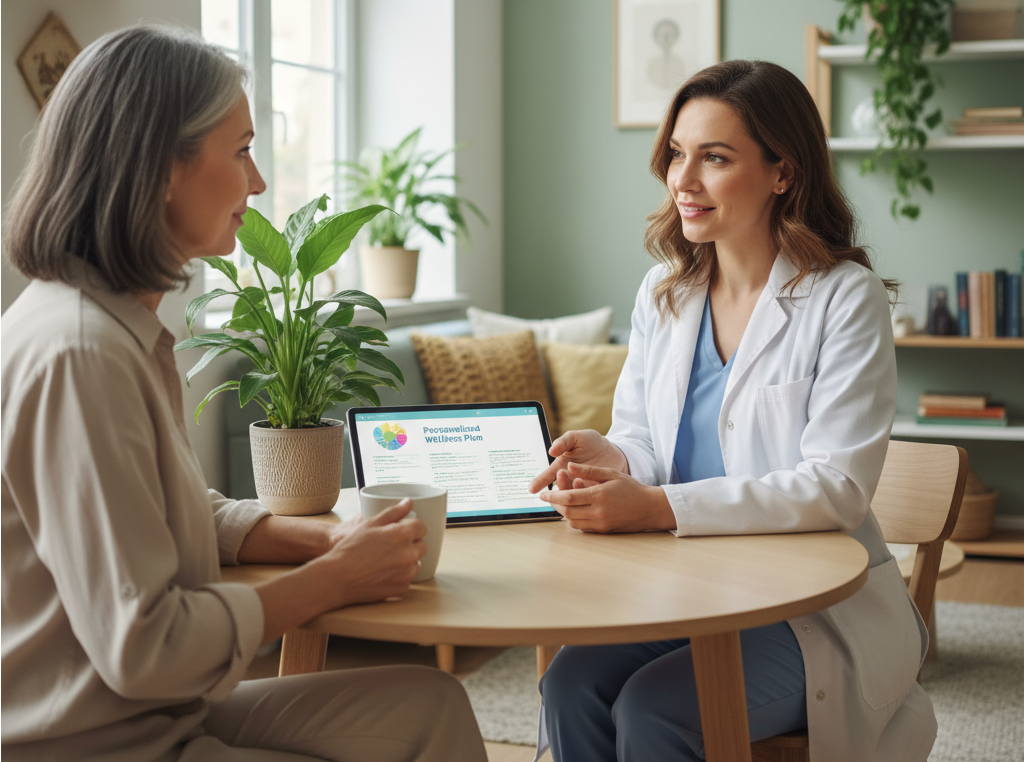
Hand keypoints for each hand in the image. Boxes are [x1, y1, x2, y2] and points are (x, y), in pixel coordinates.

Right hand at [319, 499, 427, 607]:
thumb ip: (393, 512)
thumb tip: (408, 503)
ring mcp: (406, 573)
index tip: (403, 529)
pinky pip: (408, 579)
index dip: (412, 527)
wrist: (337, 578)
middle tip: (393, 544)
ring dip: (407, 559)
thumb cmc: (350, 549)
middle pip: (422, 545)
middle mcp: (409, 554)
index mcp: (402, 535)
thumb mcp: (369, 524)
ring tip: (387, 559)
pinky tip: (384, 572)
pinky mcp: (401, 588)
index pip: (421, 527)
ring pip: (416, 562)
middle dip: (411, 543)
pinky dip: (400, 575)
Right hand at [528, 430, 629, 493]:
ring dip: (573, 489)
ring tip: (577, 480)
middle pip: (559, 488)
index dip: (539, 482)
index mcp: (562, 467)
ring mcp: (582, 487)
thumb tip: (552, 451)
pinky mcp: (596, 492)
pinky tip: (591, 486)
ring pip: (573, 495)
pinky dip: (589, 493)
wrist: (613, 450)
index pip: (548, 476)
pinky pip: (590, 496)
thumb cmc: (591, 442)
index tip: (531, 489)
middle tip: (561, 474)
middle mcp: (569, 480)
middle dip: (559, 484)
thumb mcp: (576, 437)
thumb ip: (563, 442)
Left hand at [538, 462, 675, 532]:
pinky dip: (575, 519)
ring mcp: (601, 523)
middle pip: (567, 512)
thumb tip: (569, 466)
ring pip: (573, 521)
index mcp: (599, 496)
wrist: (650, 508)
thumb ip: (589, 471)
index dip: (553, 497)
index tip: (543, 495)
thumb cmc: (632, 488)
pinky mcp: (603, 531)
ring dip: (564, 512)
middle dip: (556, 505)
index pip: (568, 498)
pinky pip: (582, 527)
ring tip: (564, 501)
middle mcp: (598, 512)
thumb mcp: (611, 473)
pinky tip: (576, 509)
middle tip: (550, 497)